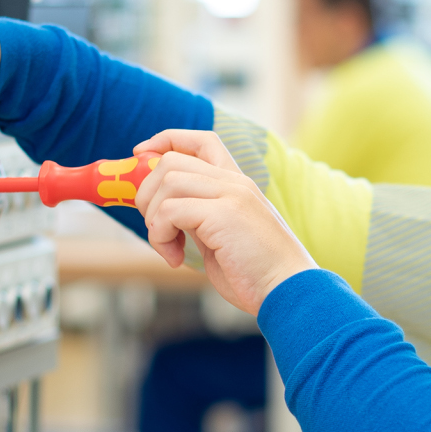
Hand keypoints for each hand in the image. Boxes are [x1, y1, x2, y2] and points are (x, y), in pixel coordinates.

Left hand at [134, 129, 316, 315]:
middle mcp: (235, 182)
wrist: (288, 291)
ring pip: (167, 182)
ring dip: (154, 219)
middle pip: (171, 161)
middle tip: (156, 228)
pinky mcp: (224, 214)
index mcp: (237, 184)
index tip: (141, 154)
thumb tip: (160, 212)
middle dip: (147, 193)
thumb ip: (197, 217)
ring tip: (170, 249)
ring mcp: (231, 194)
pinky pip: (170, 211)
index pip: (201, 140)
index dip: (166, 141)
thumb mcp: (222, 236)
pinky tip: (176, 259)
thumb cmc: (255, 273)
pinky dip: (161, 236)